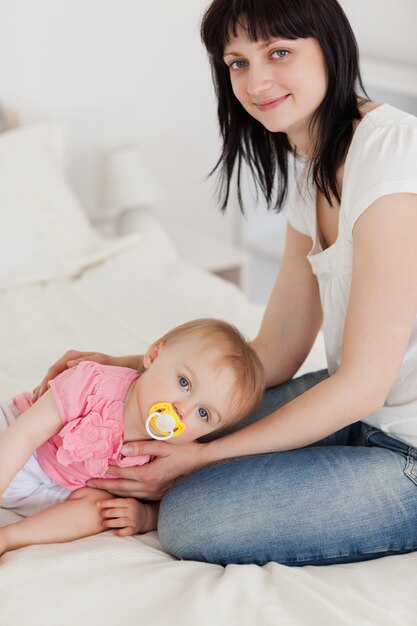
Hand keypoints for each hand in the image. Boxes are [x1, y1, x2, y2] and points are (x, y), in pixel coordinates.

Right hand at [32, 350, 141, 401]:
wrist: (121, 368)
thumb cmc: (113, 366)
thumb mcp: (101, 362)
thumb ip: (86, 362)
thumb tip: (68, 363)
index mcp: (73, 355)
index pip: (54, 369)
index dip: (46, 381)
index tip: (41, 394)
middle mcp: (69, 360)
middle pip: (50, 375)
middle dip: (42, 387)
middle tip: (34, 401)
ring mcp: (69, 369)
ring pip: (52, 380)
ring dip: (44, 391)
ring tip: (35, 403)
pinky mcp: (72, 377)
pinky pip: (58, 384)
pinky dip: (51, 392)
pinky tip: (44, 401)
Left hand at [87, 440, 207, 498]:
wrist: (202, 464)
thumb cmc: (183, 452)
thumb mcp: (163, 446)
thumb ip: (142, 447)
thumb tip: (123, 448)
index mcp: (148, 475)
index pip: (122, 473)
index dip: (108, 470)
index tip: (96, 468)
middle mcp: (149, 487)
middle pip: (121, 488)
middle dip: (104, 485)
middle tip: (88, 484)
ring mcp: (154, 492)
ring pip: (128, 494)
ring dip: (113, 492)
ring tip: (100, 489)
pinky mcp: (159, 494)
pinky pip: (138, 496)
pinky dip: (125, 494)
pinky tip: (121, 492)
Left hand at [97, 497, 152, 535]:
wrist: (145, 516)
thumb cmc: (130, 508)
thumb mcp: (126, 501)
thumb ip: (115, 501)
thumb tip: (98, 502)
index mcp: (129, 502)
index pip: (116, 502)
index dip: (106, 503)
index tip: (97, 504)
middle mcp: (132, 511)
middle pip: (116, 512)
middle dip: (106, 513)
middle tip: (101, 514)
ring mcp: (133, 520)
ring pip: (119, 522)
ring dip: (109, 523)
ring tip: (104, 523)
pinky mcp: (134, 529)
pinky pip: (125, 532)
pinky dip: (119, 532)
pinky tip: (114, 531)